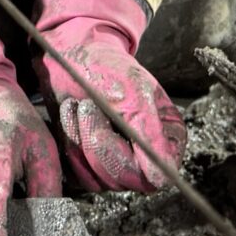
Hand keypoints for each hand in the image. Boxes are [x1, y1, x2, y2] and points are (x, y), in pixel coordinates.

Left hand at [29, 0, 184, 192]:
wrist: (73, 55)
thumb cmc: (107, 66)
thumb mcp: (133, 93)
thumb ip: (149, 136)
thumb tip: (161, 179)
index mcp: (167, 139)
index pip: (152, 176)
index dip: (123, 157)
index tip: (105, 118)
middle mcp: (146, 157)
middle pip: (122, 179)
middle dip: (95, 141)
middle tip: (87, 105)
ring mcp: (117, 164)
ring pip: (97, 180)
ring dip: (79, 140)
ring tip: (79, 106)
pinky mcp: (91, 165)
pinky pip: (78, 176)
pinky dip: (68, 145)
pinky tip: (70, 117)